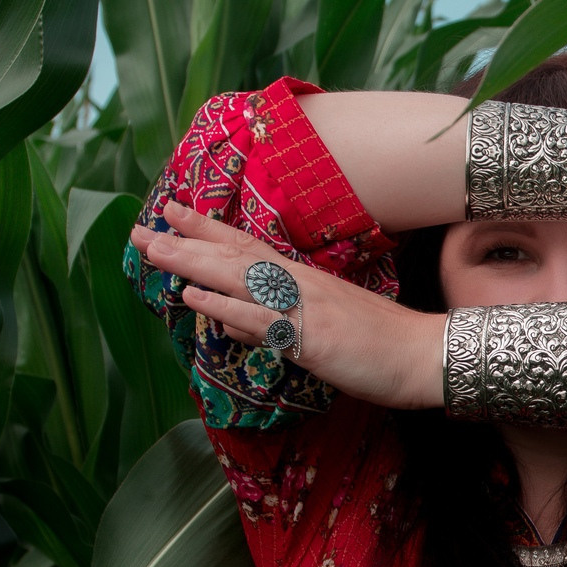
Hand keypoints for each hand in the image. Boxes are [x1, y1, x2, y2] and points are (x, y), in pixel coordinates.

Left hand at [130, 203, 444, 409]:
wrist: (424, 353)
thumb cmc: (381, 342)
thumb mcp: (321, 328)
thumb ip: (274, 323)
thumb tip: (233, 321)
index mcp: (302, 280)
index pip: (246, 247)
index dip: (206, 230)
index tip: (171, 213)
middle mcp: (298, 284)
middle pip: (233, 255)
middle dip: (185, 240)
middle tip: (142, 228)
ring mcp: (303, 306)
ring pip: (239, 278)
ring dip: (192, 262)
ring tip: (153, 249)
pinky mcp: (309, 335)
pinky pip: (261, 319)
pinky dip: (225, 306)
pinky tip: (194, 298)